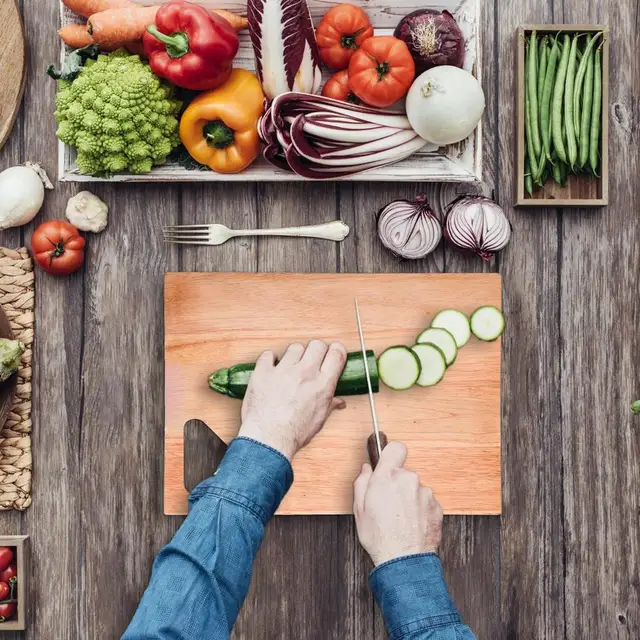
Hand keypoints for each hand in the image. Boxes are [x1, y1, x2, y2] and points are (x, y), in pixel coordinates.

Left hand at [238, 341, 347, 459]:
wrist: (268, 440)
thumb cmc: (293, 433)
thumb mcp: (319, 420)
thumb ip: (330, 404)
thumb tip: (338, 402)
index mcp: (322, 384)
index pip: (336, 353)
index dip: (336, 350)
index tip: (332, 353)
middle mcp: (305, 373)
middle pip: (317, 345)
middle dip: (316, 350)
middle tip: (312, 359)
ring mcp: (283, 370)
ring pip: (294, 347)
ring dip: (294, 355)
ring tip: (291, 366)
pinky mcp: (264, 372)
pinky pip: (269, 354)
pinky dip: (271, 359)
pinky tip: (272, 368)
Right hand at [353, 442, 442, 565]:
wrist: (404, 560)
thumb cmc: (380, 537)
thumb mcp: (359, 508)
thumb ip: (362, 482)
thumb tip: (366, 470)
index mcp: (388, 476)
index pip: (396, 448)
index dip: (391, 455)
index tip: (388, 463)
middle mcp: (409, 480)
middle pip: (404, 472)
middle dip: (397, 484)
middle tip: (387, 503)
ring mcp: (425, 493)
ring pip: (415, 488)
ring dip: (409, 498)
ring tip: (400, 518)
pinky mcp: (436, 507)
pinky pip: (426, 502)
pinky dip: (420, 510)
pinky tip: (411, 524)